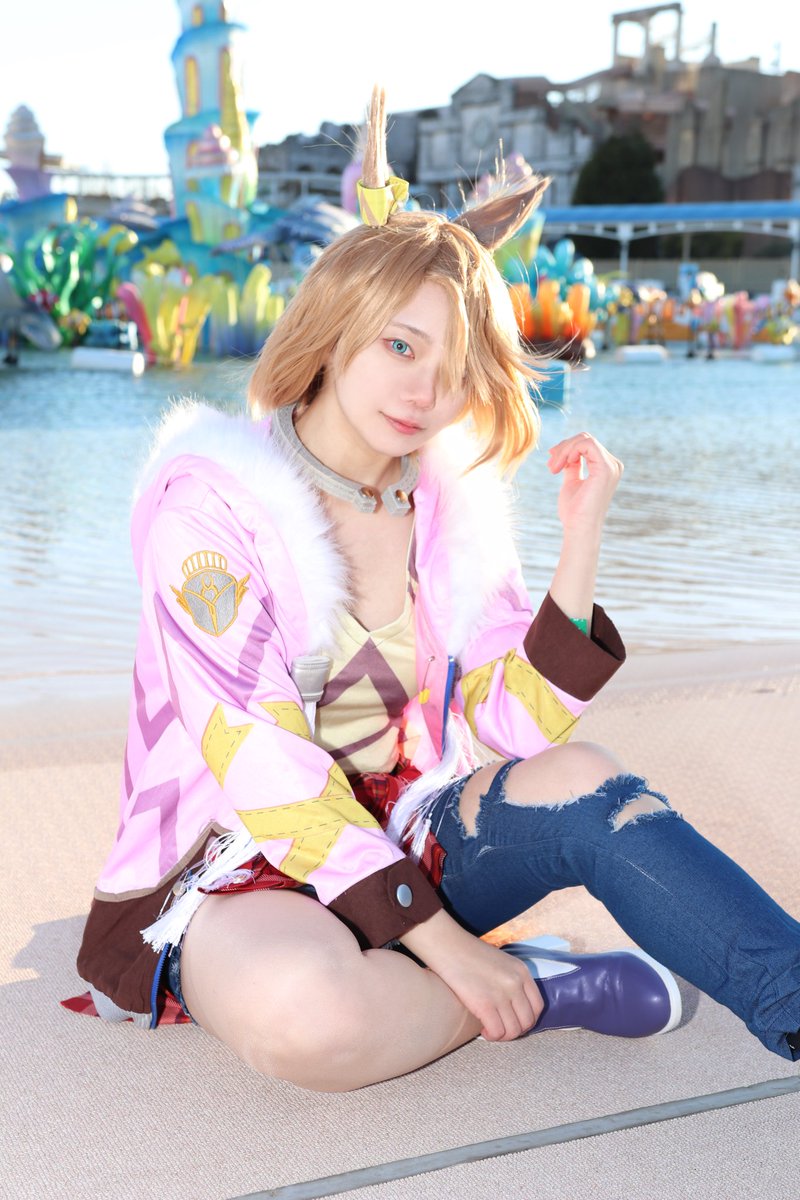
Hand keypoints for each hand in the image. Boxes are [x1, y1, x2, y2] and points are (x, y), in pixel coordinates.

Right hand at [401, 910, 542, 1039]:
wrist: (447, 944)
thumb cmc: (468, 952)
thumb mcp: (500, 961)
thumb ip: (510, 980)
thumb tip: (512, 1006)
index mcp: (522, 971)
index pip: (537, 1006)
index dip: (527, 1020)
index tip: (514, 1022)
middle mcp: (516, 983)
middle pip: (527, 1022)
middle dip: (515, 1031)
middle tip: (501, 1028)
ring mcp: (501, 994)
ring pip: (513, 1031)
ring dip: (502, 1036)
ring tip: (490, 1029)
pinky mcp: (484, 1004)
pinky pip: (497, 1032)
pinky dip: (491, 1035)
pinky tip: (483, 1029)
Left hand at [548, 433, 622, 538]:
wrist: (578, 528)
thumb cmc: (574, 511)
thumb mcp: (571, 482)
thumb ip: (572, 466)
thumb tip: (567, 452)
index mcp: (605, 468)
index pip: (586, 445)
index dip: (565, 449)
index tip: (551, 463)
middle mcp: (613, 465)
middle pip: (585, 439)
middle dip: (563, 448)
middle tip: (550, 466)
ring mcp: (611, 466)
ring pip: (584, 440)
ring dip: (563, 450)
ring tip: (553, 468)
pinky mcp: (606, 468)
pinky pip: (587, 444)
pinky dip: (570, 451)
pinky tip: (562, 464)